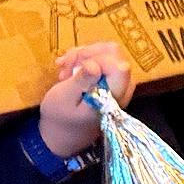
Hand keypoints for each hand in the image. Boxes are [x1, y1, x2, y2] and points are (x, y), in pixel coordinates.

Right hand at [38, 41, 135, 158]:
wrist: (62, 131)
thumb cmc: (60, 117)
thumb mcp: (64, 98)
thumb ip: (81, 81)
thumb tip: (95, 65)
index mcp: (114, 94)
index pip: (118, 64)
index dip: (96, 59)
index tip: (75, 67)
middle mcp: (123, 86)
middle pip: (112, 53)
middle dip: (86, 55)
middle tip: (66, 68)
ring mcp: (118, 81)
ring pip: (105, 52)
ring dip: (81, 57)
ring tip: (65, 72)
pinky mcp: (110, 79)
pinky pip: (101, 58)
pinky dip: (82, 60)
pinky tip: (68, 71)